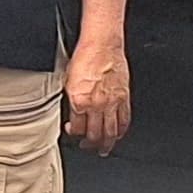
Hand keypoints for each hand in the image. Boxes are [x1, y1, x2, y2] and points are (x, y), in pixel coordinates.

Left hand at [64, 39, 132, 153]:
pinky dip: (121, 130)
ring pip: (111, 132)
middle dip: (90, 144)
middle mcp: (96, 104)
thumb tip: (73, 114)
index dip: (73, 133)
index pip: (77, 127)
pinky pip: (125, 120)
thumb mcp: (68, 81)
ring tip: (104, 149)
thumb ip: (72, 101)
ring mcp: (112, 102)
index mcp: (79, 101)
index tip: (72, 131)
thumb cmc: (84, 56)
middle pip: (94, 134)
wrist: (102, 43)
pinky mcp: (124, 97)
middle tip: (87, 146)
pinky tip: (118, 134)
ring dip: (107, 144)